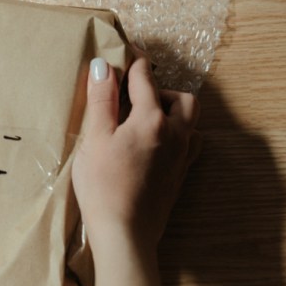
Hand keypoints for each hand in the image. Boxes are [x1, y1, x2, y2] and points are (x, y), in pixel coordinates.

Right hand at [71, 56, 200, 255]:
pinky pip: (189, 146)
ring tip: (147, 119)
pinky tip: (157, 145)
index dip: (135, 63)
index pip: (145, 80)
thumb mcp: (95, 139)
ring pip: (191, 123)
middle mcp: (174, 134)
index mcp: (151, 120)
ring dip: (174, 113)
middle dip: (161, 90)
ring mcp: (181, 158)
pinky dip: (178, 136)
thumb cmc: (103, 186)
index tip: (128, 51)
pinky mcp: (179, 177)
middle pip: (181, 99)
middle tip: (135, 96)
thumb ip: (102, 100)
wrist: (124, 234)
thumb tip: (104, 66)